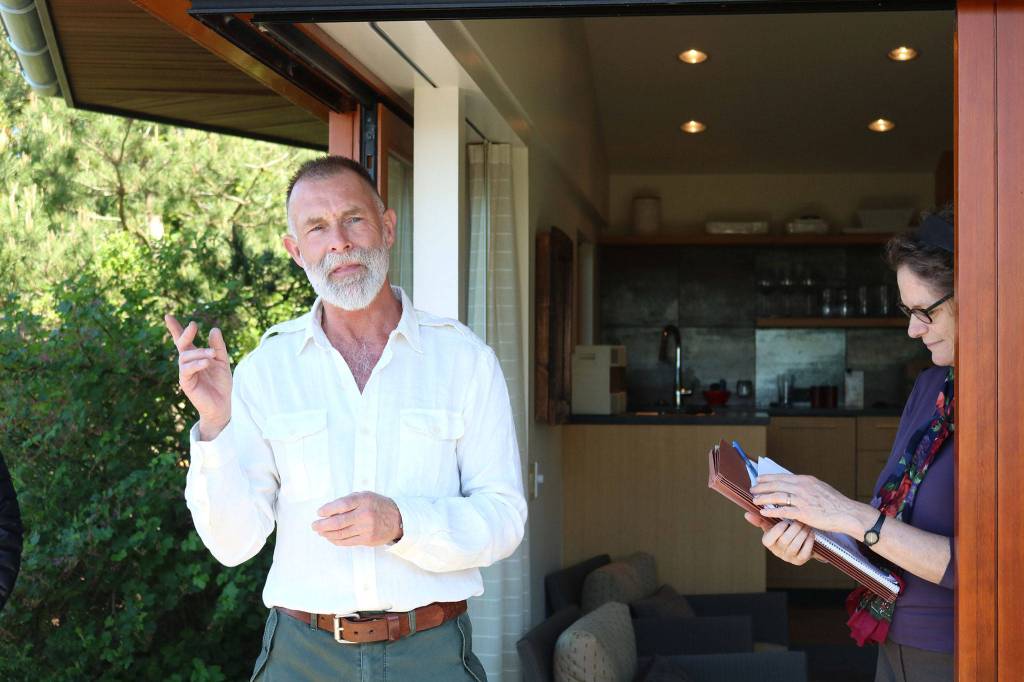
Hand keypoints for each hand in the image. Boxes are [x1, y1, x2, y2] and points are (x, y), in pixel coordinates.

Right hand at [164, 314, 231, 438]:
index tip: (167, 316)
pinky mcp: (186, 383)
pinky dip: (196, 364)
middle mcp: (188, 362)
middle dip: (185, 334)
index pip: (183, 340)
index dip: (175, 328)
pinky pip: (187, 370)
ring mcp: (185, 372)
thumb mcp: (222, 361)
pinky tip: (206, 363)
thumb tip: (213, 329)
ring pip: (185, 356)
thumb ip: (218, 346)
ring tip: (212, 355)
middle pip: (181, 345)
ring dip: (200, 353)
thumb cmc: (221, 383)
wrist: (222, 404)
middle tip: (193, 325)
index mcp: (195, 355)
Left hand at [312, 492, 402, 546]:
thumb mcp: (366, 496)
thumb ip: (349, 500)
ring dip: (327, 534)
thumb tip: (329, 509)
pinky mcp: (367, 540)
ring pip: (341, 534)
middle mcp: (365, 514)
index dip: (327, 509)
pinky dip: (336, 540)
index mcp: (364, 500)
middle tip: (314, 525)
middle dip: (322, 525)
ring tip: (320, 532)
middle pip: (338, 522)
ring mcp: (366, 529)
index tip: (319, 512)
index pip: (341, 505)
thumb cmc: (378, 506)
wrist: (398, 519)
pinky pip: (347, 542)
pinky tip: (330, 537)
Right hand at [744, 513, 825, 563]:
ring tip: (806, 524)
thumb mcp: (771, 525)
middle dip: (794, 528)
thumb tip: (746, 514)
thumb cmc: (782, 530)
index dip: (779, 528)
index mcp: (768, 543)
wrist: (797, 542)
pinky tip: (810, 533)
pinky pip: (805, 551)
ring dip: (802, 533)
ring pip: (796, 544)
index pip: (771, 536)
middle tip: (800, 519)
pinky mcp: (800, 561)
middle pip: (785, 540)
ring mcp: (788, 558)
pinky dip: (809, 541)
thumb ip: (760, 519)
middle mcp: (777, 552)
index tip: (786, 519)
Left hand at [750, 473, 868, 535]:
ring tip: (755, 500)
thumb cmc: (834, 502)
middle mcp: (802, 487)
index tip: (759, 479)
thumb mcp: (819, 487)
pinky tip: (764, 512)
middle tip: (752, 489)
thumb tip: (794, 484)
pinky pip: (783, 511)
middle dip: (762, 487)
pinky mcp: (804, 513)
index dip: (768, 478)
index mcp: (806, 480)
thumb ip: (806, 485)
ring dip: (764, 498)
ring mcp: (802, 500)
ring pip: (777, 497)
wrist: (847, 513)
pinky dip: (772, 511)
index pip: (782, 476)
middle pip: (776, 485)